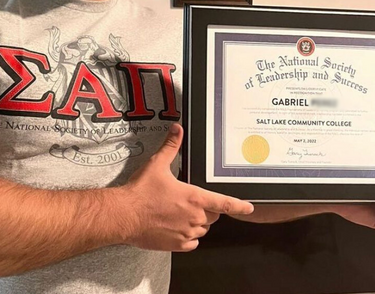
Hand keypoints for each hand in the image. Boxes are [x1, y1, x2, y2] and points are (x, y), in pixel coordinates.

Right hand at [122, 124, 253, 250]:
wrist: (124, 215)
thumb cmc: (141, 192)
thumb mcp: (157, 164)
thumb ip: (171, 146)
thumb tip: (178, 129)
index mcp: (194, 198)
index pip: (224, 203)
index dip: (239, 205)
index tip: (249, 207)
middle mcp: (194, 218)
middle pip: (213, 216)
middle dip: (207, 209)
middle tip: (191, 200)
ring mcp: (186, 233)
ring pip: (202, 229)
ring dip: (197, 222)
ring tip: (180, 212)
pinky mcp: (176, 245)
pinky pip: (192, 242)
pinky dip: (188, 236)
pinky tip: (177, 226)